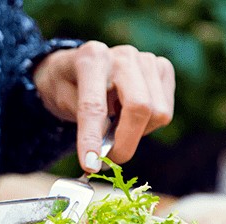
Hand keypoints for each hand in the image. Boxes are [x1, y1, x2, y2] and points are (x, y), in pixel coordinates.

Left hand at [33, 41, 175, 171]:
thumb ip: (81, 120)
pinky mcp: (164, 69)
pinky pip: (165, 112)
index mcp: (91, 58)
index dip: (91, 138)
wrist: (80, 65)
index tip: (90, 164)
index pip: (94, 105)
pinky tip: (128, 114)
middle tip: (108, 160)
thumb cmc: (68, 84)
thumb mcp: (60, 100)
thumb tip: (102, 148)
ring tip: (115, 125)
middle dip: (124, 143)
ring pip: (157, 113)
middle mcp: (123, 55)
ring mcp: (147, 60)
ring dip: (136, 133)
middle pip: (139, 107)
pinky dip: (147, 124)